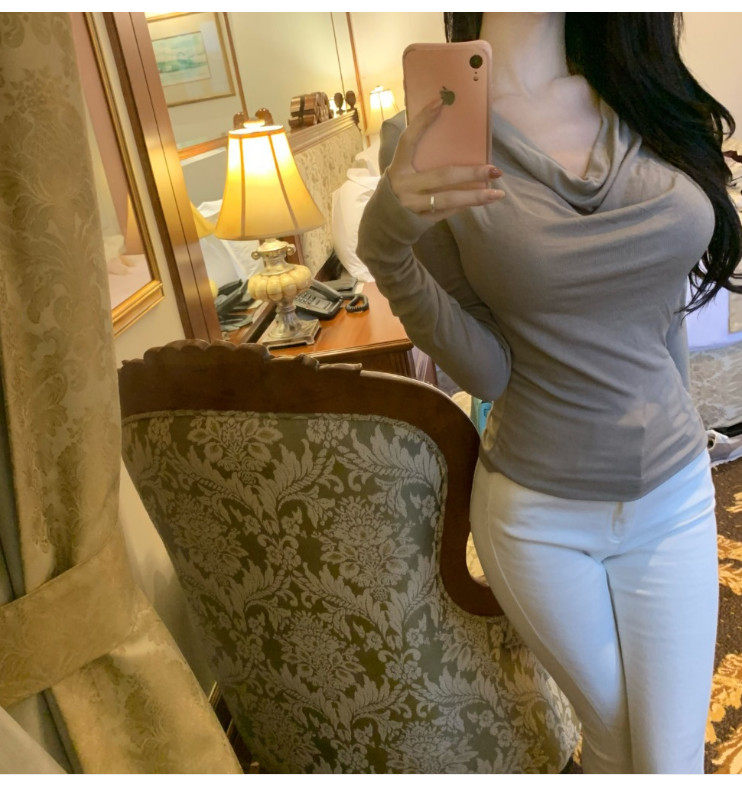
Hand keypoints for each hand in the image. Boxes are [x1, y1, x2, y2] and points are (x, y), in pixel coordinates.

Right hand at [386, 97, 504, 221]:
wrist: (383, 223)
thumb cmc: (399, 188)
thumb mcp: (401, 170)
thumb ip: (417, 157)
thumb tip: (447, 135)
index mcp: (398, 167)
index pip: (408, 140)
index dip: (422, 121)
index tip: (440, 101)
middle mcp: (404, 185)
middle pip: (442, 176)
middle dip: (470, 173)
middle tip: (493, 169)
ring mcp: (413, 205)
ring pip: (449, 199)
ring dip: (475, 196)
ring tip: (497, 194)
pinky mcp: (421, 220)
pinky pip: (447, 211)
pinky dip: (463, 205)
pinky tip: (480, 201)